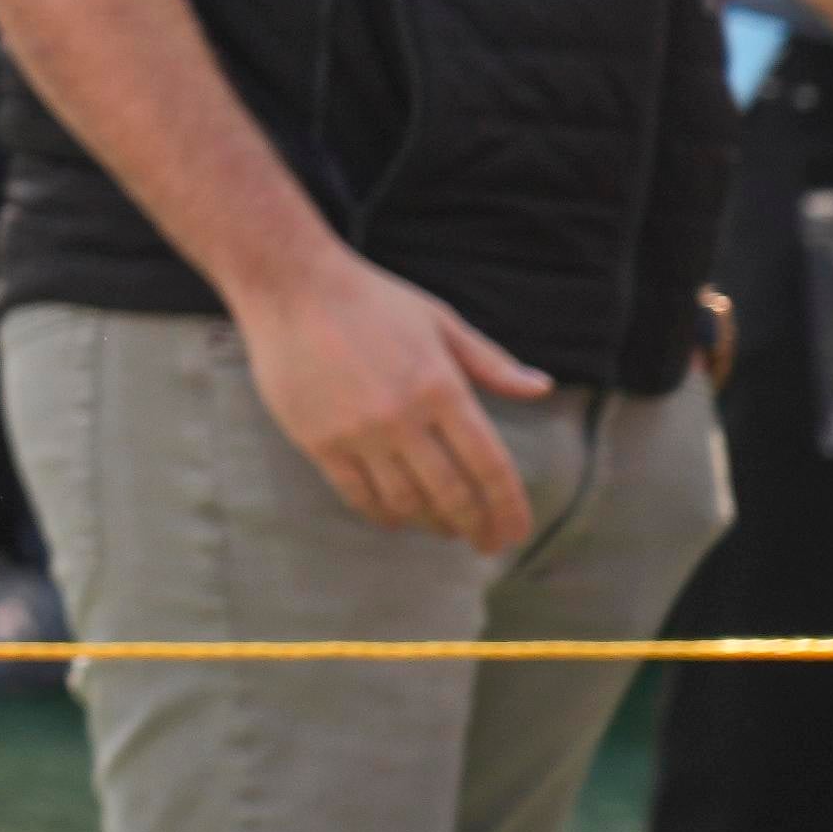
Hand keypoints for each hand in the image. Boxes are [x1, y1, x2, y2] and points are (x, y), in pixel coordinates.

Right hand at [240, 241, 546, 548]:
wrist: (292, 288)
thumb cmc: (372, 300)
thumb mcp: (441, 322)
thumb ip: (492, 363)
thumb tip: (541, 387)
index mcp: (442, 387)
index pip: (489, 466)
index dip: (508, 508)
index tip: (515, 533)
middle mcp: (404, 417)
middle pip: (451, 494)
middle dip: (476, 528)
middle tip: (485, 543)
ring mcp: (359, 433)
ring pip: (405, 503)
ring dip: (431, 524)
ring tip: (443, 528)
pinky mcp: (319, 441)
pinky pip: (358, 495)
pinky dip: (383, 514)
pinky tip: (397, 516)